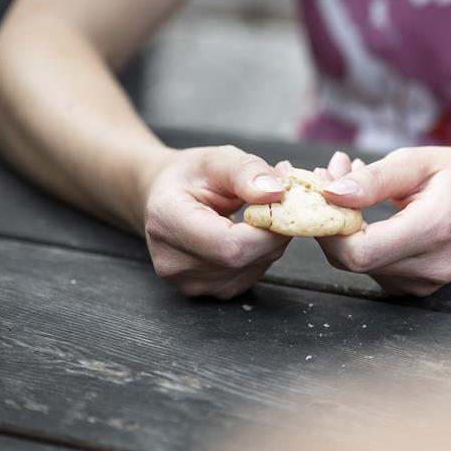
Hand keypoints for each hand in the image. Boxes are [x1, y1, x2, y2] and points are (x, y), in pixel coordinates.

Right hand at [140, 146, 291, 298]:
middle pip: (245, 258)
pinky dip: (259, 252)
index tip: (284, 202)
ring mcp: (188, 282)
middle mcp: (172, 261)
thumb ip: (247, 172)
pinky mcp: (206, 291)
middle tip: (275, 202)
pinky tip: (246, 233)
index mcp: (167, 221)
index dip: (268, 228)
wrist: (166, 197)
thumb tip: (277, 193)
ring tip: (255, 214)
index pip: (230, 245)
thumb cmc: (191, 176)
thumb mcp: (218, 159)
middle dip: (273, 230)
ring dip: (268, 241)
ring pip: (254, 267)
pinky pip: (251, 274)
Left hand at [316, 147, 450, 296]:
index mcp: (434, 231)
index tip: (322, 188)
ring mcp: (423, 284)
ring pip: (358, 264)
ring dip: (345, 226)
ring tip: (356, 182)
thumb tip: (329, 193)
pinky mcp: (414, 288)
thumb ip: (373, 180)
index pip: (360, 251)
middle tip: (333, 173)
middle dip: (332, 219)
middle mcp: (430, 267)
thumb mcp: (418, 162)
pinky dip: (361, 238)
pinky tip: (369, 211)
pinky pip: (371, 267)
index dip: (329, 226)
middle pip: (353, 260)